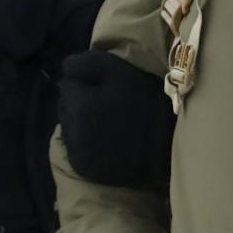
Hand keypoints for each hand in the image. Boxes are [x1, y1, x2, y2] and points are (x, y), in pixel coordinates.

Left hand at [57, 51, 174, 188]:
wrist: (167, 146)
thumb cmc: (145, 101)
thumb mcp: (119, 70)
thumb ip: (87, 63)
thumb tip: (65, 68)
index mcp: (80, 107)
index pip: (68, 85)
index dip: (86, 84)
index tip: (106, 89)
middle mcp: (72, 133)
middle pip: (65, 108)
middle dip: (80, 104)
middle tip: (107, 107)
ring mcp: (77, 154)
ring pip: (69, 128)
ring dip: (81, 123)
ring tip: (108, 124)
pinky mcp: (83, 169)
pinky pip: (75, 149)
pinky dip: (85, 144)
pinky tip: (106, 142)